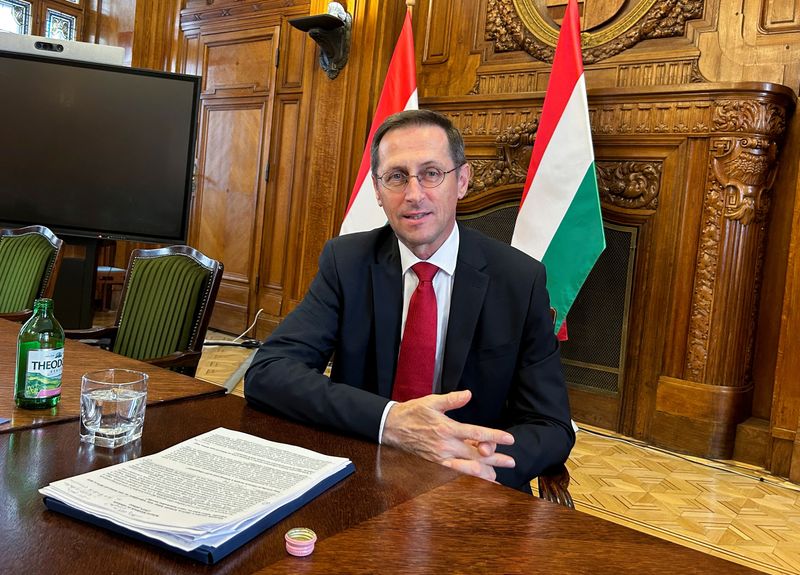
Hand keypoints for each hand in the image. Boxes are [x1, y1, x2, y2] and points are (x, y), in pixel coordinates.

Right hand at [382, 390, 515, 481]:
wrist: (392, 427)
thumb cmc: (413, 412)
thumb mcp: (432, 401)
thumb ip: (452, 399)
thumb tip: (468, 394)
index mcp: (447, 428)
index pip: (476, 433)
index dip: (494, 436)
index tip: (509, 439)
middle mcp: (445, 445)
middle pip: (475, 454)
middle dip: (495, 458)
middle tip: (511, 461)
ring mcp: (440, 456)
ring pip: (466, 467)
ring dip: (484, 471)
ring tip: (498, 475)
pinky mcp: (434, 463)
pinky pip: (454, 472)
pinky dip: (467, 476)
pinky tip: (476, 479)